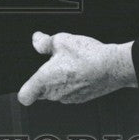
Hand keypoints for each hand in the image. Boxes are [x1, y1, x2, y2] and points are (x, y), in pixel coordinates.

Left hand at [17, 31, 136, 104]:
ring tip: (71, 64)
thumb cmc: (88, 56)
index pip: (25, 96)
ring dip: (61, 80)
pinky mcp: (82, 99)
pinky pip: (71, 92)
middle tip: (55, 63)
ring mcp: (69, 98)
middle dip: (45, 79)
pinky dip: (74, 83)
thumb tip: (37, 40)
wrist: (113, 66)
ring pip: (57, 91)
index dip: (25, 88)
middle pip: (41, 92)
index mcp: (45, 80)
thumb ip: (44, 42)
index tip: (29, 81)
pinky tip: (82, 70)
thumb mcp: (62, 40)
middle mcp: (55, 93)